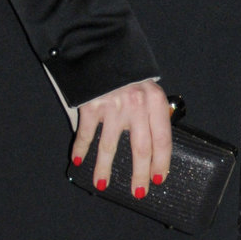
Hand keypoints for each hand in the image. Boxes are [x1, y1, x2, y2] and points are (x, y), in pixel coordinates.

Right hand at [71, 78, 171, 197]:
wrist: (102, 47)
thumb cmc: (128, 72)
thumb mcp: (149, 88)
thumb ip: (152, 112)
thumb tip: (155, 145)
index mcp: (155, 101)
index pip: (163, 140)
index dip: (161, 162)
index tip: (158, 179)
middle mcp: (137, 105)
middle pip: (141, 149)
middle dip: (139, 174)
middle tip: (138, 191)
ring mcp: (113, 106)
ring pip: (110, 147)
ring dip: (104, 169)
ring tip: (101, 184)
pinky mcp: (91, 105)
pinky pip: (87, 133)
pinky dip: (81, 148)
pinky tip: (78, 160)